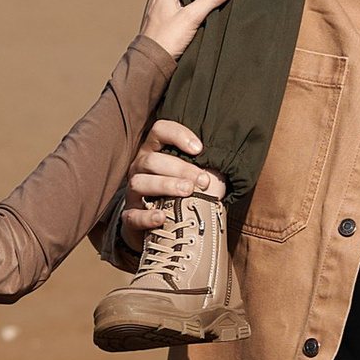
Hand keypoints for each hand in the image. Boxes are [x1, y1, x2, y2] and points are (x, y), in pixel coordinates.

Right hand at [119, 116, 226, 252]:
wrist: (159, 229)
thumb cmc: (180, 196)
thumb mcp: (191, 177)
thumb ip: (204, 168)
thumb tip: (230, 160)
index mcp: (154, 152)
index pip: (160, 130)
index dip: (178, 135)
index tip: (200, 149)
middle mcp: (140, 169)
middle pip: (152, 160)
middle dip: (180, 168)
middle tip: (203, 181)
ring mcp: (133, 193)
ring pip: (139, 182)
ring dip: (165, 185)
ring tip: (187, 193)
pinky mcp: (129, 217)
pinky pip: (132, 215)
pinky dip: (146, 216)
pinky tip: (162, 217)